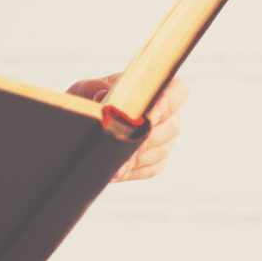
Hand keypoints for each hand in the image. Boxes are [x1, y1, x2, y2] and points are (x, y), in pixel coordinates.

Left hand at [67, 74, 187, 181]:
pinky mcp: (157, 160)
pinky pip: (153, 168)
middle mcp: (167, 113)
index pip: (178, 92)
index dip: (168, 104)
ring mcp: (165, 138)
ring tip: (114, 165)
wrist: (83, 125)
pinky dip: (134, 171)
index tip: (147, 117)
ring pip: (162, 150)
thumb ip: (93, 90)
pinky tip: (116, 172)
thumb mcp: (84, 91)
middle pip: (173, 126)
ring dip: (137, 158)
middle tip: (126, 146)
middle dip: (147, 139)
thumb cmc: (88, 101)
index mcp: (154, 88)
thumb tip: (103, 96)